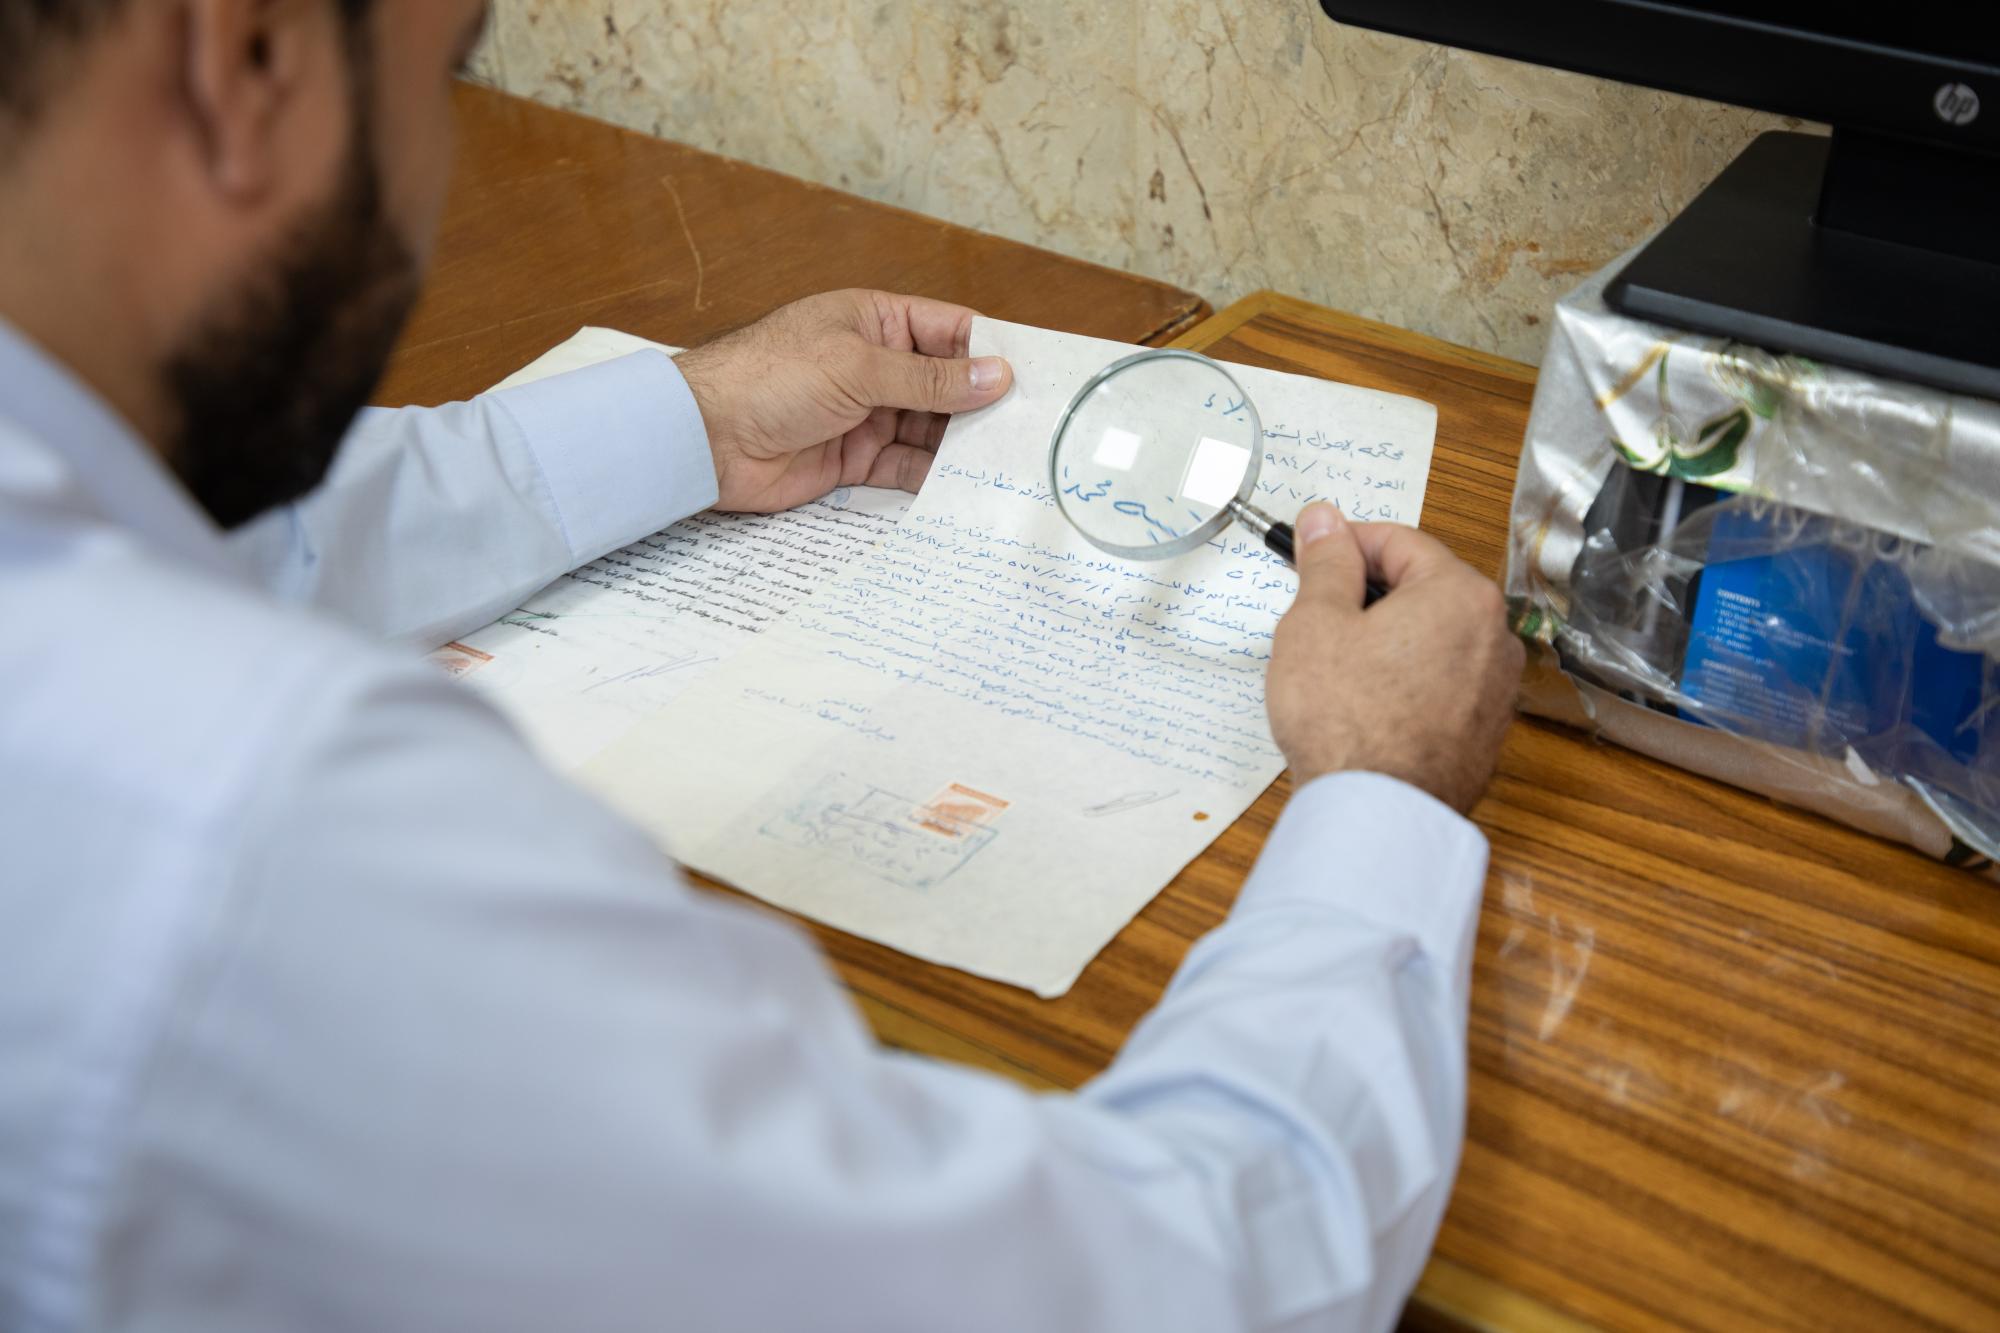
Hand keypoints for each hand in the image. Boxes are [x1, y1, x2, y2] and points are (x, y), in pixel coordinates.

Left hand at [674, 290, 1013, 511]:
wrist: (704, 439)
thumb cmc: (769, 378)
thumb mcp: (858, 368)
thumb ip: (929, 379)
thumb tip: (996, 376)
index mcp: (875, 321)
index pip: (949, 330)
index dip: (991, 350)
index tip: (1037, 375)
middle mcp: (875, 365)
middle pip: (946, 384)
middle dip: (984, 406)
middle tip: (1035, 430)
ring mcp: (866, 413)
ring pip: (931, 429)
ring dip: (965, 445)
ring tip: (1011, 463)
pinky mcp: (854, 458)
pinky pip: (906, 466)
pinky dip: (934, 477)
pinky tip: (967, 488)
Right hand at [1267, 503, 1523, 812]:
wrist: (1377, 812)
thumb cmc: (1347, 718)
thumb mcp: (1316, 623)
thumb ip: (1325, 564)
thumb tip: (1324, 521)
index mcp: (1461, 594)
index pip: (1401, 541)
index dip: (1347, 544)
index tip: (1312, 554)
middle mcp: (1495, 636)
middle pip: (1424, 589)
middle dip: (1369, 595)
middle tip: (1317, 615)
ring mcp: (1496, 690)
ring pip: (1434, 639)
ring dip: (1389, 640)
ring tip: (1337, 668)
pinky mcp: (1485, 733)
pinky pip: (1442, 685)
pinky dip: (1407, 682)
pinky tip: (1366, 706)